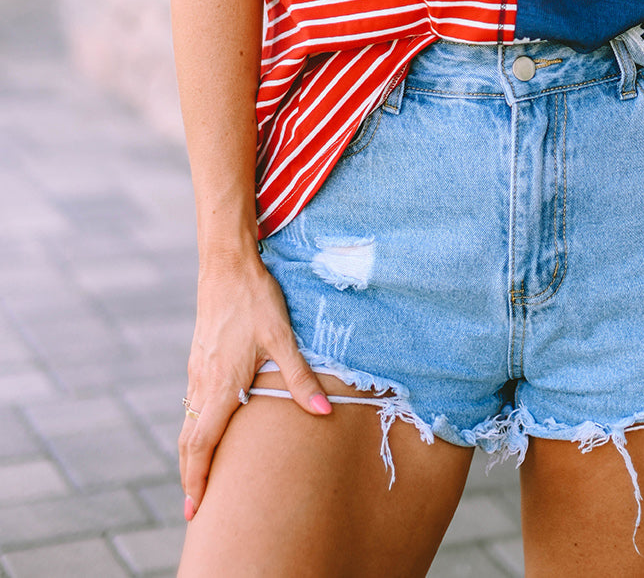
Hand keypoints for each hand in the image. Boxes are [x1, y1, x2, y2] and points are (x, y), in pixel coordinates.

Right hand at [179, 252, 331, 519]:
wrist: (226, 264)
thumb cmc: (255, 300)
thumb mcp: (282, 337)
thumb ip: (300, 378)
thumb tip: (325, 413)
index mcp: (221, 385)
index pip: (201, 444)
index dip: (197, 478)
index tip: (194, 508)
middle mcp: (202, 382)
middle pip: (188, 441)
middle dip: (190, 476)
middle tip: (194, 508)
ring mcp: (197, 370)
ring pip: (188, 422)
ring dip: (192, 453)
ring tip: (200, 477)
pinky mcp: (199, 357)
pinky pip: (191, 402)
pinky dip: (194, 427)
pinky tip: (207, 428)